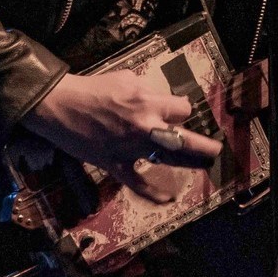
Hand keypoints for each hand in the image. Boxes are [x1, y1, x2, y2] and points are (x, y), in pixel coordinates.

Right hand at [22, 68, 223, 202]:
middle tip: (217, 150)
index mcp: (148, 103)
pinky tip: (168, 198)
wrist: (60, 106)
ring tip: (204, 165)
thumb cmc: (93, 88)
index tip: (178, 110)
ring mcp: (132, 149)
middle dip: (204, 146)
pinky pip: (137, 182)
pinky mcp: (116, 164)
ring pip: (169, 160)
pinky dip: (152, 192)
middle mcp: (145, 128)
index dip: (181, 108)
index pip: (182, 109)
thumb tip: (158, 99)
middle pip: (185, 140)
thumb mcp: (126, 78)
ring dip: (189, 163)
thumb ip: (147, 90)